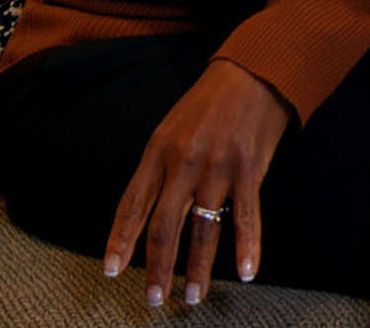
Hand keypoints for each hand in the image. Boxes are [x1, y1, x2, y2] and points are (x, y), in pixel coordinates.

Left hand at [105, 59, 291, 306]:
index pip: (132, 205)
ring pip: (204, 229)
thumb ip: (160, 167)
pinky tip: (245, 273)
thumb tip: (150, 210)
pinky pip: (247, 217)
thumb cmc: (211, 100)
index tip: (113, 271)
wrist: (256, 71)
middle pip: (165, 226)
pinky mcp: (250, 170)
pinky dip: (247, 247)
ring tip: (193, 296)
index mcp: (158, 152)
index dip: (121, 240)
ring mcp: (218, 168)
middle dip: (158, 267)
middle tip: (154, 299)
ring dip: (198, 267)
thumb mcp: (171, 127)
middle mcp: (184, 163)